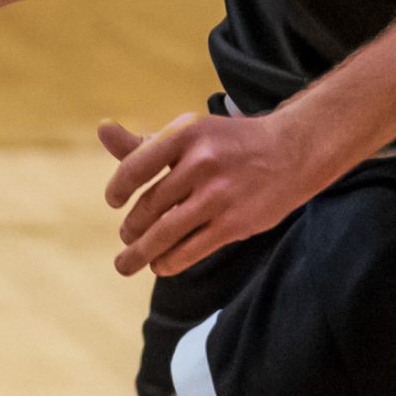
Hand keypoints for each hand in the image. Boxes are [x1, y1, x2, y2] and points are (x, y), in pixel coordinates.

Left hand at [100, 107, 337, 276]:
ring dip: (140, 253)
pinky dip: (168, 262)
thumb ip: (145, 143)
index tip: (115, 202)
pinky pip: (191, 250)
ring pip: (166, 233)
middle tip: (126, 235)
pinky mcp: (235, 223)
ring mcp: (220, 195)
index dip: (118, 188)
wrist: (292, 152)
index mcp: (187, 134)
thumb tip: (103, 130)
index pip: (135, 167)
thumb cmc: (228, 145)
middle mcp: (203, 162)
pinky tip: (160, 265)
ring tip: (126, 263)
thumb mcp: (190, 134)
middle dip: (131, 227)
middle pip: (149, 205)